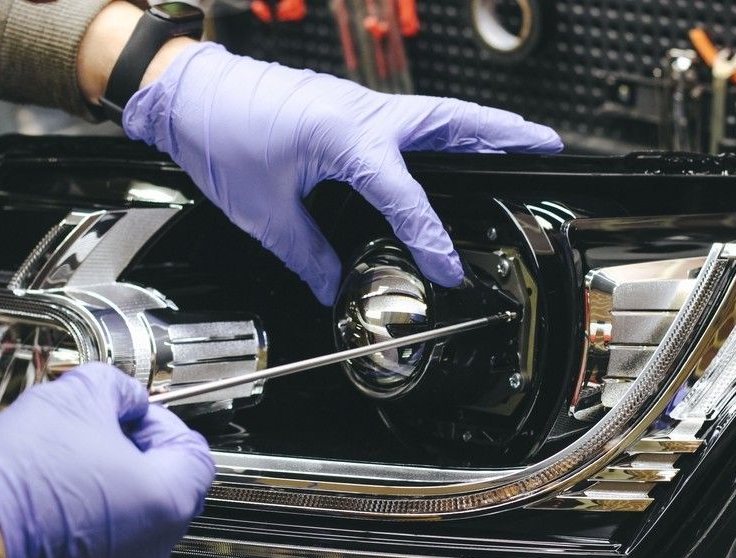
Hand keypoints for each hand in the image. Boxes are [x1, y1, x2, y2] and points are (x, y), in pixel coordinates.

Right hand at [0, 363, 214, 557]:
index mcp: (169, 498)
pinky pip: (100, 540)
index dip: (160, 421)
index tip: (129, 411)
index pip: (193, 450)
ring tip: (63, 458)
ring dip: (105, 481)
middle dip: (130, 449)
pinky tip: (49, 492)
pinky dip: (84, 514)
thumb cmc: (23, 482)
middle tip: (94, 430)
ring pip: (130, 513)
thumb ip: (117, 389)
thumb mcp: (76, 397)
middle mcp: (156, 543)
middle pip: (164, 482)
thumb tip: (124, 397)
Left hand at [122, 42, 562, 305]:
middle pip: (453, 122)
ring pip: (438, 112)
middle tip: (548, 148)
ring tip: (518, 141)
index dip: (432, 240)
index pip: (406, 197)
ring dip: (482, 125)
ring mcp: (359, 102)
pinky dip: (443, 128)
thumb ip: (307, 255)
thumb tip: (334, 288)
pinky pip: (412, 115)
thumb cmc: (220, 134)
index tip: (449, 271)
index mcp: (345, 136)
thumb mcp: (264, 212)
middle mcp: (363, 111)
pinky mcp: (349, 105)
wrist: (188, 92)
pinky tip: (448, 147)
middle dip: (505, 135)